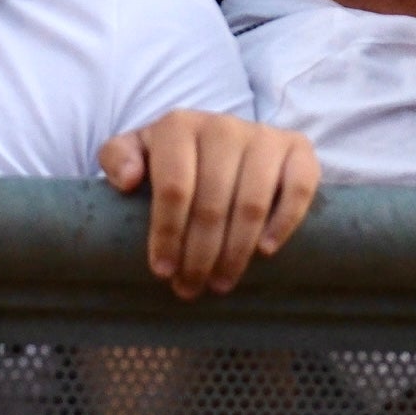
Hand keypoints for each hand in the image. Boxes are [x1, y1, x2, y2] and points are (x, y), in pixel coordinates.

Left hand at [100, 110, 319, 299]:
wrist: (224, 141)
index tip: (162, 271)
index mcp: (178, 126)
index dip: (167, 234)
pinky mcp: (298, 149)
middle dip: (198, 255)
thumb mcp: (138, 151)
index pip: (174, 188)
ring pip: (251, 204)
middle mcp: (222, 126)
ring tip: (221, 283)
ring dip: (235, 252)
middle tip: (189, 288)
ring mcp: (263, 136)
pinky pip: (298, 188)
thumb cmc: (173, 158)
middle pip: (211, 203)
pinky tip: (265, 251)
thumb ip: (117, 157)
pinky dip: (284, 222)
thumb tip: (128, 180)